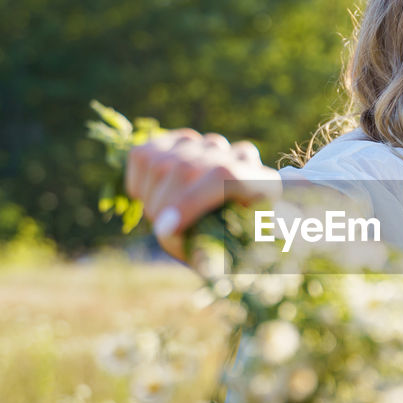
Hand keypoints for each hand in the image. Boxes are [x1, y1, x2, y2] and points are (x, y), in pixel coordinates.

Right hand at [125, 129, 280, 260]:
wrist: (241, 221)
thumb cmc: (236, 248)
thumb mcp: (235, 260)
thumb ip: (216, 256)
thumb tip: (194, 258)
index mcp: (264, 186)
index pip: (225, 177)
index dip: (190, 202)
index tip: (165, 232)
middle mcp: (239, 158)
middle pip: (185, 170)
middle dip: (164, 208)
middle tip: (167, 233)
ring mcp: (211, 145)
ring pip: (160, 163)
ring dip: (153, 200)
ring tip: (167, 218)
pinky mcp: (181, 141)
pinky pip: (143, 156)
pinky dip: (138, 184)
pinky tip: (154, 198)